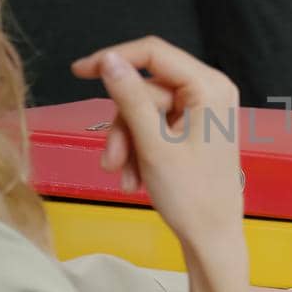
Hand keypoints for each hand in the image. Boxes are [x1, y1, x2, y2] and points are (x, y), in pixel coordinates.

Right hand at [71, 37, 243, 258]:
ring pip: (146, 111)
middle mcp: (211, 91)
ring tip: (124, 178)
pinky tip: (136, 179)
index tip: (78, 71)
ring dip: (128, 143)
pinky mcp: (196, 129)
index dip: (114, 58)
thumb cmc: (191, 196)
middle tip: (111, 163)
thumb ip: (129, 97)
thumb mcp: (153, 144)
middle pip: (146, 89)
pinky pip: (157, 127)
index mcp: (210, 87)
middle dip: (123, 126)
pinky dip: (141, 150)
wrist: (213, 239)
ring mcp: (204, 111)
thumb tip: (108, 59)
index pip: (154, 53)